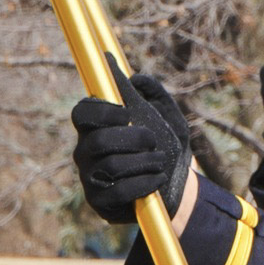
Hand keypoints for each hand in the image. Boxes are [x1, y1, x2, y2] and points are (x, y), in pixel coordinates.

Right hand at [70, 66, 193, 224]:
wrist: (182, 186)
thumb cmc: (167, 145)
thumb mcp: (164, 113)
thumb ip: (145, 89)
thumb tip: (112, 60)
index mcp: (96, 127)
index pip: (82, 113)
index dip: (102, 112)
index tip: (127, 113)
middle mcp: (86, 152)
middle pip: (97, 141)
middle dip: (133, 139)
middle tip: (153, 141)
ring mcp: (90, 179)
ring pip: (110, 166)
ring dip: (144, 162)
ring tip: (159, 162)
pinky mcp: (100, 203)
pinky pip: (117, 192)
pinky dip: (143, 184)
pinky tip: (157, 180)